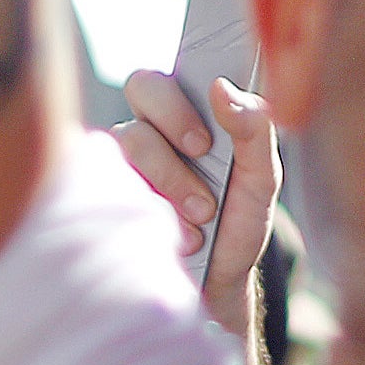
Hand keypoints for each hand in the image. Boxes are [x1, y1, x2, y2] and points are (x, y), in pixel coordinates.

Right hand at [108, 66, 277, 337]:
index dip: (174, 98)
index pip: (161, 78)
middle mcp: (148, 130)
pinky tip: (174, 236)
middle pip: (138, 88)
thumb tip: (222, 87)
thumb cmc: (239, 224)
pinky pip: (103, 183)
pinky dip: (145, 209)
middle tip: (201, 157)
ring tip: (201, 219)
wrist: (218, 286)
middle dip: (171, 127)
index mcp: (186, 114)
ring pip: (124, 141)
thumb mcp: (261, 180)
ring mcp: (122, 164)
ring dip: (169, 182)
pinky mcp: (102, 197)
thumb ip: (254, 131)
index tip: (203, 140)